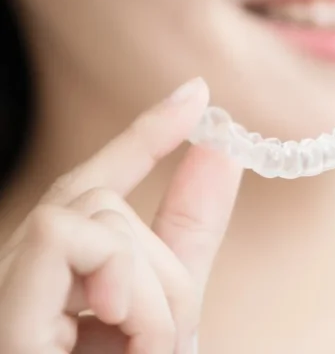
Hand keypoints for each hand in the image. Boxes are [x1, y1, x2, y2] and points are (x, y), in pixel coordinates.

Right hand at [0, 77, 243, 353]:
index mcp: (59, 279)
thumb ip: (188, 230)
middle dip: (162, 268)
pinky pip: (66, 236)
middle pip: (102, 200)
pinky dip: (125, 286)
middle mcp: (20, 277)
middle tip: (165, 337)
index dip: (143, 136)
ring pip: (95, 213)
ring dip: (152, 291)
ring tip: (144, 351)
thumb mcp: (171, 307)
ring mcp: (6, 292)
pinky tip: (125, 335)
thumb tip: (224, 149)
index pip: (90, 188)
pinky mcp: (2, 315)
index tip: (195, 95)